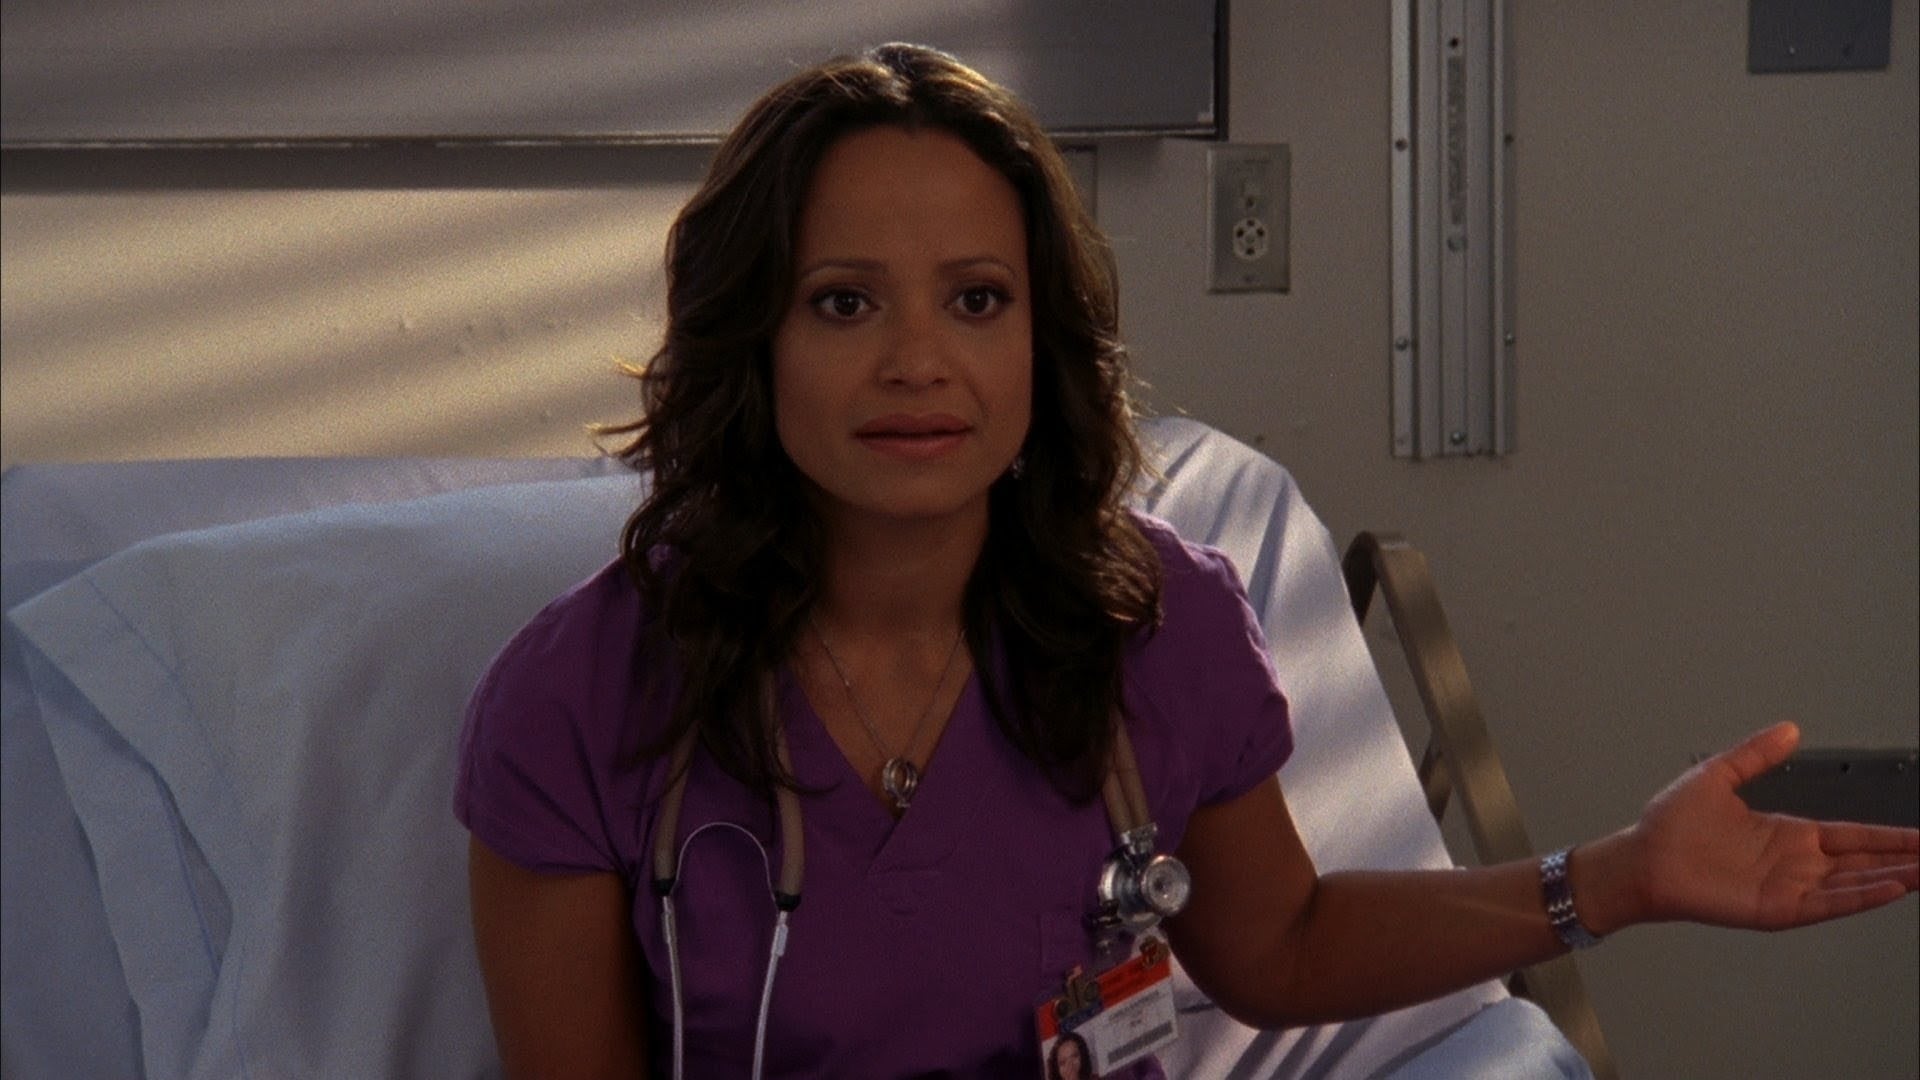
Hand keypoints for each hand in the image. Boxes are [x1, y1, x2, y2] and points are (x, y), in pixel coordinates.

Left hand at [1613, 721, 1918, 931]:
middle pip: (1864, 862)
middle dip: (1904, 860)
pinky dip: (1859, 897)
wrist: (1642, 856)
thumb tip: (1789, 729)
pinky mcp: (1776, 909)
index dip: (1889, 837)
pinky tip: (1889, 888)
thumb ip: (1756, 754)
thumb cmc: (1671, 823)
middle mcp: (1796, 863)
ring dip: (1892, 879)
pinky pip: (1826, 904)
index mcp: (1789, 834)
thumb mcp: (1718, 776)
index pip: (1854, 835)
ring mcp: (1789, 887)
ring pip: (1854, 885)